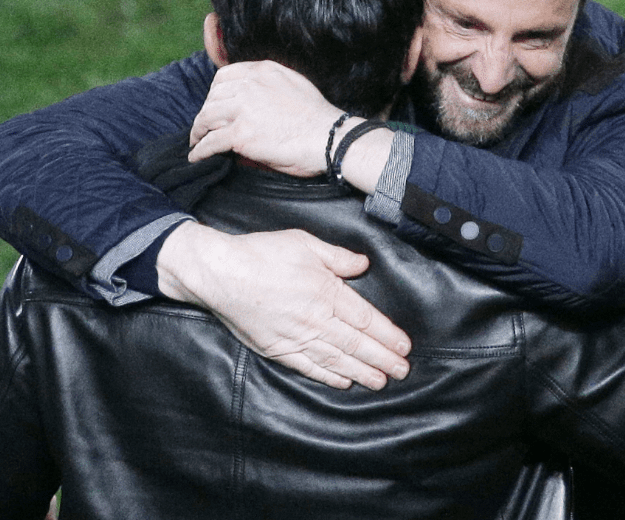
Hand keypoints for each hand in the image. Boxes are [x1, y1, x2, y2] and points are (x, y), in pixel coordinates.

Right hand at [158, 222, 411, 389]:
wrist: (220, 273)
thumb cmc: (261, 253)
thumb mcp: (304, 243)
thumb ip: (337, 257)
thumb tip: (363, 264)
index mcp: (325, 292)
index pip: (366, 319)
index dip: (388, 335)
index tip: (405, 347)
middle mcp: (314, 319)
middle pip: (356, 344)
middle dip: (383, 359)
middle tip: (402, 371)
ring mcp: (295, 337)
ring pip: (336, 360)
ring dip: (362, 372)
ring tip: (381, 382)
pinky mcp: (277, 349)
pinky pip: (308, 367)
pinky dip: (328, 377)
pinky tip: (344, 382)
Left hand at [188, 60, 343, 174]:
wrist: (330, 137)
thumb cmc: (318, 117)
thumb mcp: (295, 84)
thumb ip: (271, 85)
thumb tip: (255, 99)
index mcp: (263, 71)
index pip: (224, 76)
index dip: (215, 92)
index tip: (214, 104)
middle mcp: (250, 85)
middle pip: (213, 97)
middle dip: (205, 112)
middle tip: (204, 126)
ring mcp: (244, 109)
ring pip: (206, 117)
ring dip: (198, 131)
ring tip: (196, 141)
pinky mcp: (241, 134)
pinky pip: (211, 142)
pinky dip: (200, 150)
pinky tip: (196, 156)